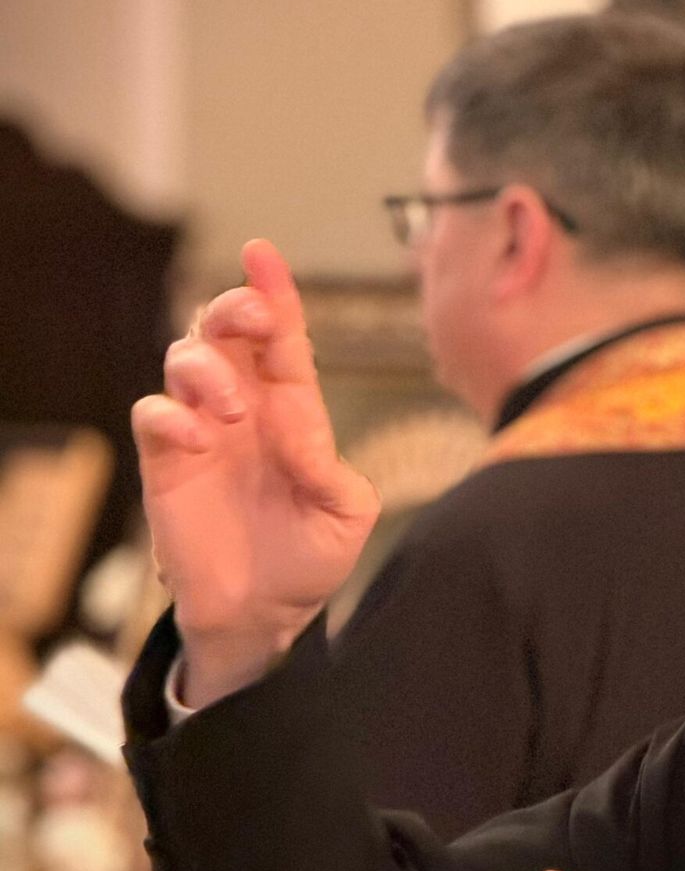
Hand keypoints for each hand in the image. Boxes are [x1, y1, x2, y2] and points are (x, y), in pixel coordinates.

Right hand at [132, 240, 378, 703]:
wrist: (265, 614)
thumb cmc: (310, 557)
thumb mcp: (345, 512)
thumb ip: (328, 463)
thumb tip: (294, 425)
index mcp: (293, 410)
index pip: (282, 339)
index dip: (274, 293)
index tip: (263, 255)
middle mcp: (244, 408)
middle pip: (226, 330)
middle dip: (235, 307)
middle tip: (253, 320)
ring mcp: (201, 431)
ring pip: (184, 359)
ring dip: (207, 367)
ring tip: (233, 409)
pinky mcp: (166, 462)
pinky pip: (152, 414)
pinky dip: (170, 412)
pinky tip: (199, 437)